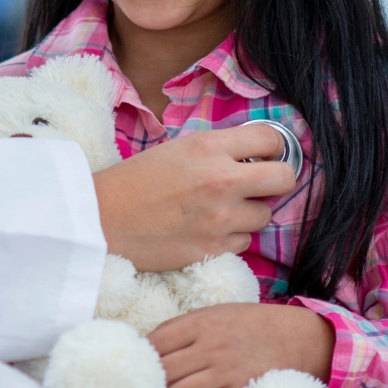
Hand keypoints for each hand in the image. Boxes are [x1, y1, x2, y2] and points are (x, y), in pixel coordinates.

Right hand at [92, 125, 295, 271]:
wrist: (102, 220)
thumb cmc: (135, 180)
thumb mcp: (178, 148)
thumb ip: (218, 148)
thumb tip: (255, 155)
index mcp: (209, 147)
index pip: (271, 139)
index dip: (273, 147)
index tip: (267, 156)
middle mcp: (221, 180)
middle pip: (285, 178)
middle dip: (276, 180)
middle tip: (259, 184)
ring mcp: (221, 218)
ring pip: (265, 215)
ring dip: (250, 213)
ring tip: (221, 210)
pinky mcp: (214, 248)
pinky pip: (245, 242)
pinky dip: (232, 237)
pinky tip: (208, 229)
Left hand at [149, 302, 335, 387]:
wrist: (293, 336)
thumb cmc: (248, 323)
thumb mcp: (215, 313)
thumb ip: (184, 328)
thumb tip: (149, 345)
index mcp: (200, 322)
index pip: (157, 341)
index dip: (140, 355)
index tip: (133, 364)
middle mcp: (210, 346)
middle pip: (164, 369)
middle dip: (148, 382)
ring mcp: (224, 370)